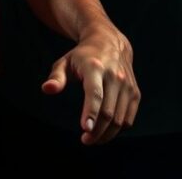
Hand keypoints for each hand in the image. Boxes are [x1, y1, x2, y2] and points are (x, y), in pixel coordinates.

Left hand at [42, 23, 138, 144]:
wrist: (109, 42)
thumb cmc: (81, 56)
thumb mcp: (65, 62)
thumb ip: (56, 77)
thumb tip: (46, 90)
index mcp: (94, 66)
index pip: (95, 94)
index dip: (91, 113)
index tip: (85, 129)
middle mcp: (114, 75)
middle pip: (108, 112)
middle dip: (97, 131)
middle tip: (85, 140)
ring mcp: (127, 85)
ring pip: (119, 119)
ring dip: (107, 134)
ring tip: (92, 138)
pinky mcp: (135, 93)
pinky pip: (128, 119)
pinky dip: (118, 129)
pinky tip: (106, 130)